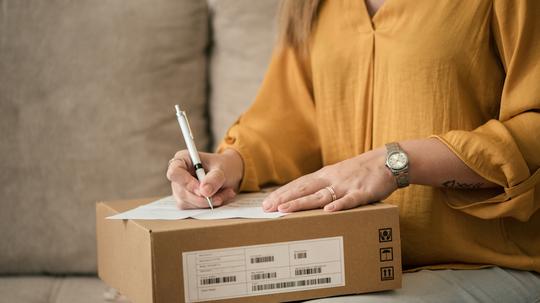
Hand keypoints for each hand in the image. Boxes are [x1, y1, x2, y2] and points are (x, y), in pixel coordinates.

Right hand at [166, 149, 243, 208]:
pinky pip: (195, 209)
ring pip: (188, 203)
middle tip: (220, 196)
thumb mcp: (223, 168)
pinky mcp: (186, 201)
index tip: (202, 190)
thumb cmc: (224, 166)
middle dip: (202, 197)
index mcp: (182, 159)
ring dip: (209, 202)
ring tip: (226, 193)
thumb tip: (204, 191)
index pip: (174, 173)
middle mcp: (178, 175)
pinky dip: (210, 205)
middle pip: (182, 192)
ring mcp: (180, 189)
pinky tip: (221, 197)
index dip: (187, 183)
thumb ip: (214, 178)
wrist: (229, 173)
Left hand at [262, 148, 396, 211]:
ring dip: (302, 203)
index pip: (299, 184)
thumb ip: (324, 184)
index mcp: (325, 175)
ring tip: (285, 209)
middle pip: (304, 189)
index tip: (266, 202)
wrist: (387, 161)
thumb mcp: (339, 174)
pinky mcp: (362, 192)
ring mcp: (346, 185)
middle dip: (284, 198)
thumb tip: (306, 195)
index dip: (282, 193)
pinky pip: (349, 200)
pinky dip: (339, 205)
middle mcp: (331, 179)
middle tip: (267, 208)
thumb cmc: (361, 171)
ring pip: (320, 196)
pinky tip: (328, 211)